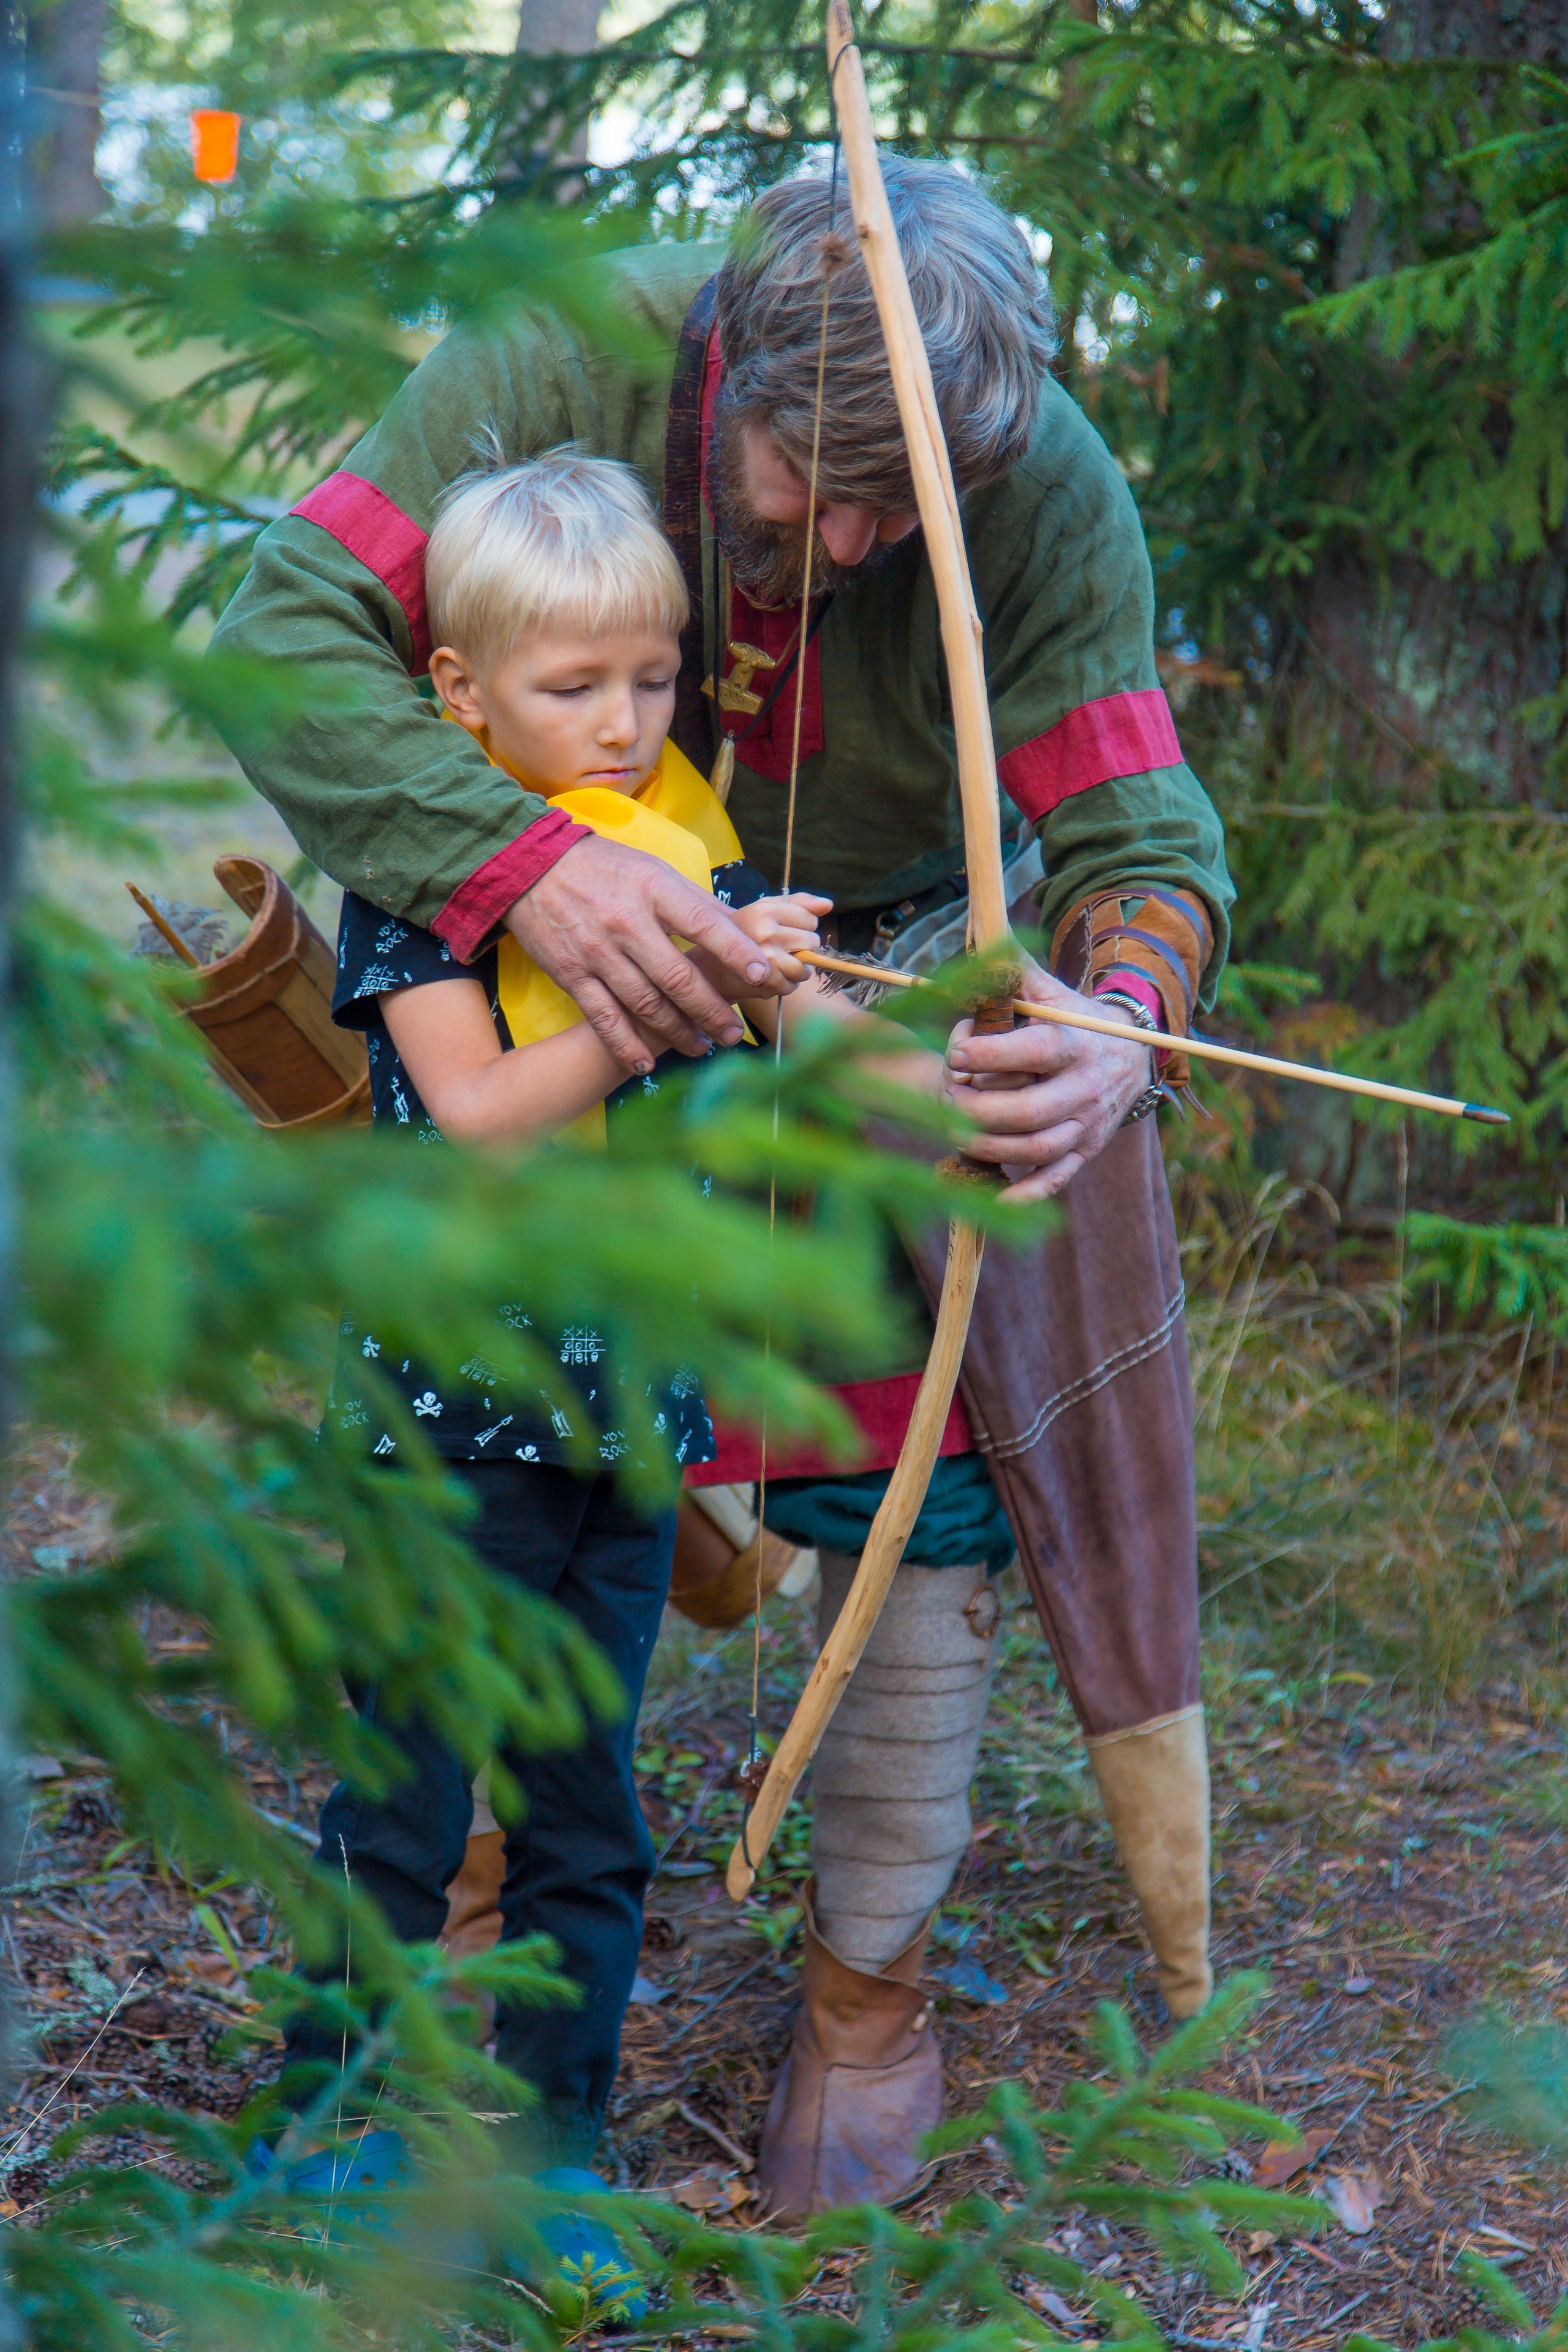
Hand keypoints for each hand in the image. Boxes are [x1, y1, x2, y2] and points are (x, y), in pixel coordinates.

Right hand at [505, 834, 771, 1070]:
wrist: (531, 867)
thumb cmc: (605, 869)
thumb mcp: (654, 871)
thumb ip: (697, 903)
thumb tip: (744, 931)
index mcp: (654, 890)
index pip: (703, 924)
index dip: (735, 952)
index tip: (761, 975)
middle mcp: (627, 923)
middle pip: (678, 976)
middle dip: (711, 1009)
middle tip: (733, 1033)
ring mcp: (598, 952)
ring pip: (646, 1003)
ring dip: (678, 1032)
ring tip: (702, 1046)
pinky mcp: (572, 975)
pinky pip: (604, 1019)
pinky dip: (626, 1045)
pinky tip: (646, 1064)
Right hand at [724, 892, 832, 989]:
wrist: (712, 964)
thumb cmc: (744, 933)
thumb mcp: (765, 909)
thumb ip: (798, 903)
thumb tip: (827, 904)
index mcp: (764, 911)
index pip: (810, 919)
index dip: (803, 925)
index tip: (787, 929)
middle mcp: (765, 933)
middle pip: (811, 942)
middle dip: (803, 947)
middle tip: (784, 949)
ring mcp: (766, 960)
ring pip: (805, 968)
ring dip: (798, 970)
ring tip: (781, 964)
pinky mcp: (765, 984)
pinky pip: (793, 986)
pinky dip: (786, 985)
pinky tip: (773, 977)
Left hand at [941, 954, 1154, 1201]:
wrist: (1132, 1053)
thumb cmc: (1073, 1019)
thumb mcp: (1050, 991)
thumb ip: (1013, 971)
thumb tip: (979, 936)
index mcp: (1074, 1044)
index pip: (1033, 1052)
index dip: (990, 1055)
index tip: (955, 1054)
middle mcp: (1085, 1088)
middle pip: (1030, 1111)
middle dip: (981, 1110)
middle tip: (946, 1101)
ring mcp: (1087, 1124)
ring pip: (1038, 1148)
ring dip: (991, 1147)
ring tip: (955, 1132)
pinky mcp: (1085, 1151)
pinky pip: (1058, 1179)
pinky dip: (1029, 1195)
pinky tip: (996, 1202)